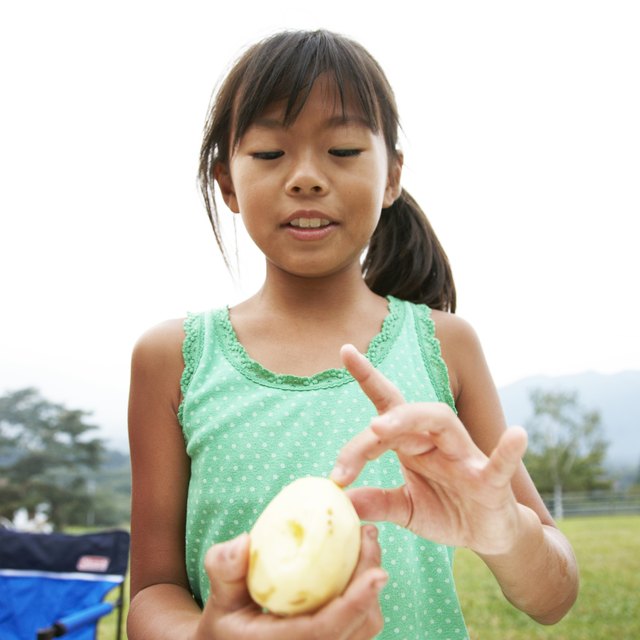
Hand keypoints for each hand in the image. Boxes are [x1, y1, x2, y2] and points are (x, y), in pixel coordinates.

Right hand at [195, 525, 386, 639]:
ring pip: (365, 628)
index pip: (325, 631)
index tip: (378, 572)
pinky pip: (360, 626)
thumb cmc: (227, 622)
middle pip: (357, 627)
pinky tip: (358, 564)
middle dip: (370, 581)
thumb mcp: (219, 595)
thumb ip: (225, 569)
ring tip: (366, 543)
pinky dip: (366, 595)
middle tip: (370, 535)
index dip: (355, 603)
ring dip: (371, 586)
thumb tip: (243, 542)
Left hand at [330, 344, 528, 555]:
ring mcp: (465, 458)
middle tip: (353, 433)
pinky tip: (517, 435)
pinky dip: (508, 450)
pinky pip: (500, 463)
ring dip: (410, 419)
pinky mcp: (491, 482)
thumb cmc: (446, 512)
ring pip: (442, 422)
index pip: (387, 405)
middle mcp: (436, 442)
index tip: (345, 349)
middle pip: (406, 415)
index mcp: (413, 444)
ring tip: (380, 425)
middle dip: (378, 421)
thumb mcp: (405, 509)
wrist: (488, 537)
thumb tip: (341, 499)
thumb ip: (376, 502)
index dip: (368, 376)